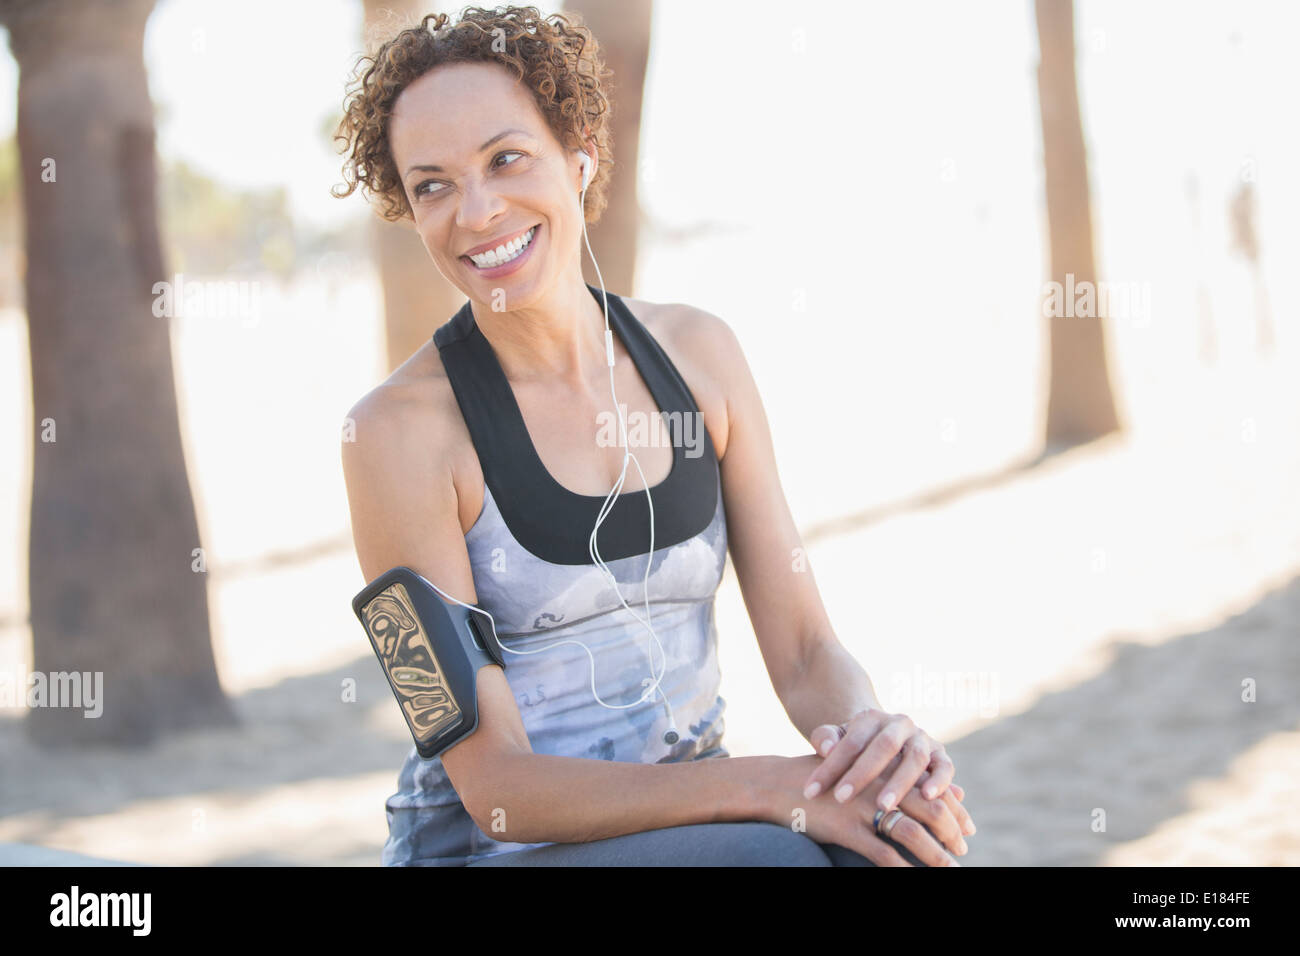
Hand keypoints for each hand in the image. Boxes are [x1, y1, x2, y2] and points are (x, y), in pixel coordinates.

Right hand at [773, 753, 970, 866]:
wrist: (780, 783)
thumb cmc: (826, 778)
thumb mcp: (862, 769)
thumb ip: (900, 777)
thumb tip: (948, 790)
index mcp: (887, 768)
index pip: (932, 789)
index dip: (954, 810)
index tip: (966, 829)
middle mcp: (880, 784)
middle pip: (931, 810)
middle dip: (952, 833)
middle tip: (962, 850)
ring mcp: (864, 807)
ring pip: (913, 834)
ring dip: (936, 856)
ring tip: (950, 869)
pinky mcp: (847, 828)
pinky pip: (883, 853)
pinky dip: (903, 869)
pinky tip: (913, 877)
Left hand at [803, 708, 959, 815]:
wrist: (887, 742)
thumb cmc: (854, 747)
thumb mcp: (836, 737)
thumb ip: (825, 737)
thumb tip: (826, 747)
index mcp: (871, 717)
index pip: (850, 741)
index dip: (830, 767)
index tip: (811, 791)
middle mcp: (900, 724)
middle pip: (883, 746)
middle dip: (862, 774)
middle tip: (842, 798)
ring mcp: (922, 738)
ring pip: (915, 758)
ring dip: (900, 783)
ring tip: (883, 806)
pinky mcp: (940, 755)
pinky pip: (945, 767)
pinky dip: (940, 781)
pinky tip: (929, 798)